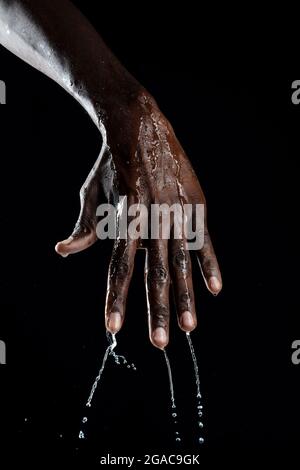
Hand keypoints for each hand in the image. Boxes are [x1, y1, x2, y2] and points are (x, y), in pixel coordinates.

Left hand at [55, 89, 221, 348]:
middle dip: (157, 310)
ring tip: (190, 326)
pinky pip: (203, 240)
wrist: (139, 125)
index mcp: (124, 220)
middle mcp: (152, 220)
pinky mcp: (195, 205)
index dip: (115, 299)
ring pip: (181, 262)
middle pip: (154, 273)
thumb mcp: (91, 194)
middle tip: (160, 343)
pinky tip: (215, 289)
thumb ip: (84, 228)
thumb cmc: (111, 164)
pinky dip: (209, 264)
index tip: (113, 328)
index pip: (118, 268)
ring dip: (186, 296)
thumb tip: (62, 251)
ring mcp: (176, 212)